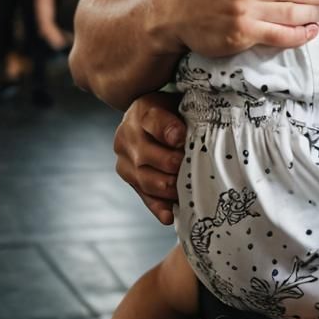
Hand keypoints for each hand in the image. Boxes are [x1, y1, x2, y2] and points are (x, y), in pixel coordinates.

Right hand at [113, 91, 186, 224]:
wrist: (145, 119)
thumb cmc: (169, 111)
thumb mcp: (176, 103)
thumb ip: (184, 115)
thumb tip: (190, 137)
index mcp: (142, 112)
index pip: (154, 121)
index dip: (170, 131)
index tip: (183, 139)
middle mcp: (127, 136)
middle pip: (147, 156)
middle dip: (173, 164)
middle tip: (194, 167)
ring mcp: (124, 160)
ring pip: (145, 179)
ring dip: (168, 187)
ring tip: (188, 188)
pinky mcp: (128, 179)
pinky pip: (144, 196)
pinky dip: (158, 207)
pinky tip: (170, 214)